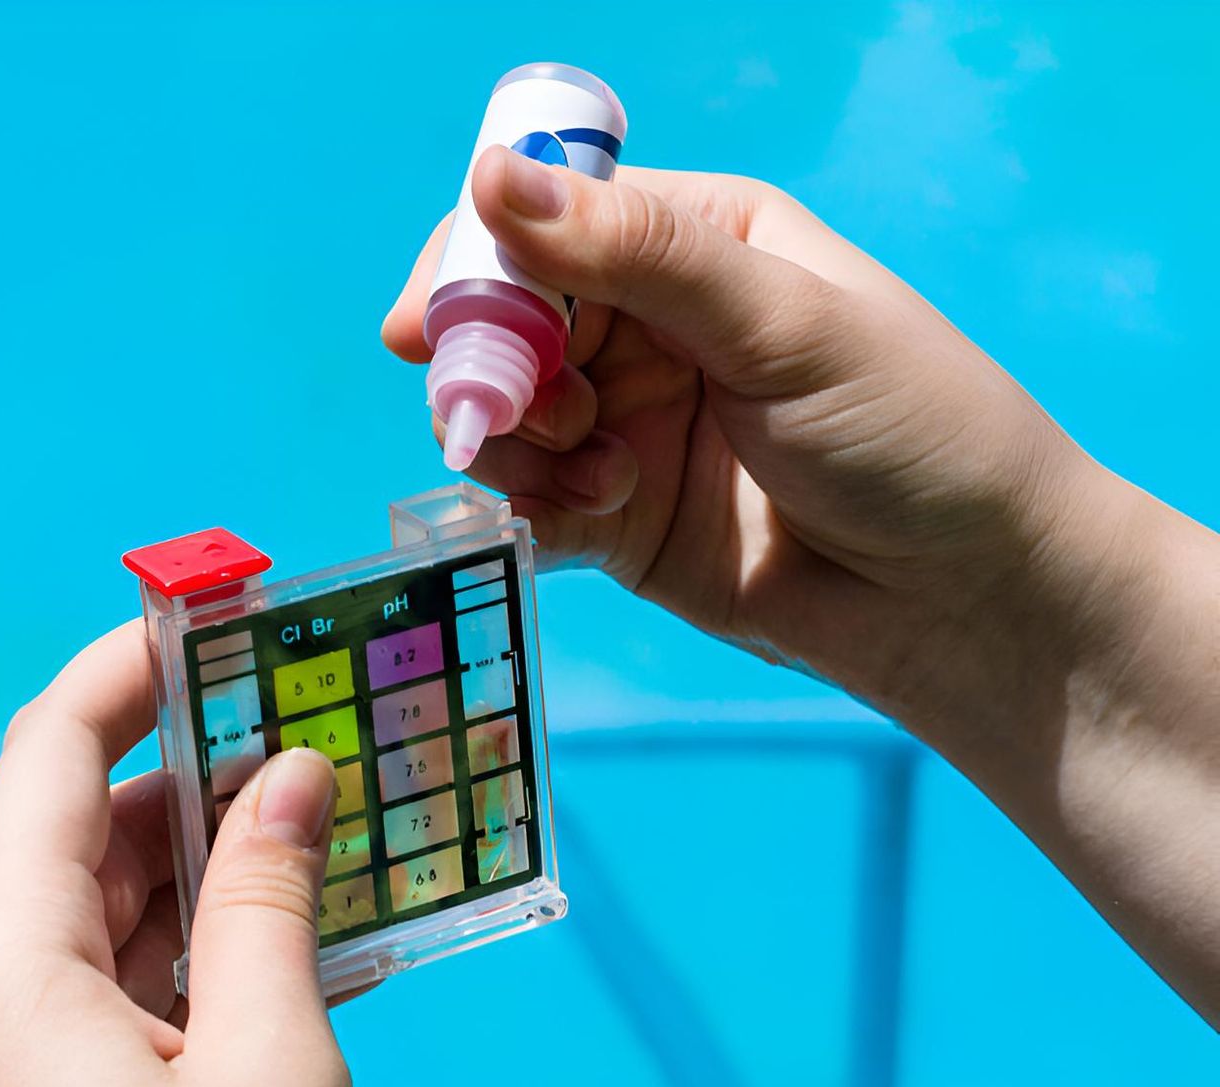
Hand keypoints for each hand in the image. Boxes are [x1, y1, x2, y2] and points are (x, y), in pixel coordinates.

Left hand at [0, 624, 365, 1086]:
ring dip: (208, 865)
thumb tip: (291, 776)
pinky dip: (203, 948)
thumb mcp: (269, 1060)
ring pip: (107, 912)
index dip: (122, 674)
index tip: (207, 616)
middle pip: (74, 831)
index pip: (43, 759)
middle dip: (188, 772)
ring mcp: (16, 1064)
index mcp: (3, 964)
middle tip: (304, 720)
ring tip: (321, 819)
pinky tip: (297, 929)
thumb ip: (275, 900)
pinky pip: (124, 989)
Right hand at [385, 146, 1219, 1021]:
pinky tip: (601, 512)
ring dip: (515, 445)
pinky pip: (529, 504)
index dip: (475, 268)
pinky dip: (537, 509)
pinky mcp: (616, 519)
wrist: (971, 602)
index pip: (544, 225)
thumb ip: (637, 258)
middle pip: (503, 326)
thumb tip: (493, 178)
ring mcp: (629, 424)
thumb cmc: (915, 432)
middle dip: (486, 371)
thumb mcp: (783, 325)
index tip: (421, 328)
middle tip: (503, 420)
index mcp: (696, 242)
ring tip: (590, 473)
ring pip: (501, 419)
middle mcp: (651, 325)